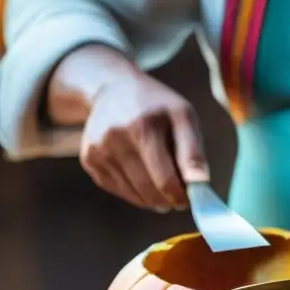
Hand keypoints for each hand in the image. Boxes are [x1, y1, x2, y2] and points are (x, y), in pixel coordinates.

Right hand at [80, 71, 207, 211]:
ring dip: (152, 198)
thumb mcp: (183, 116)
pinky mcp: (89, 159)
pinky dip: (135, 192)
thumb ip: (193, 151)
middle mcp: (115, 138)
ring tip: (161, 184)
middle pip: (148, 191)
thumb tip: (200, 184)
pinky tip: (141, 176)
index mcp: (143, 127)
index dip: (180, 196)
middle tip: (177, 196)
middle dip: (167, 200)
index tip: (189, 199)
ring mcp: (98, 150)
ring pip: (133, 195)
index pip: (164, 179)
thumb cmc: (156, 106)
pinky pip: (118, 190)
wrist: (112, 89)